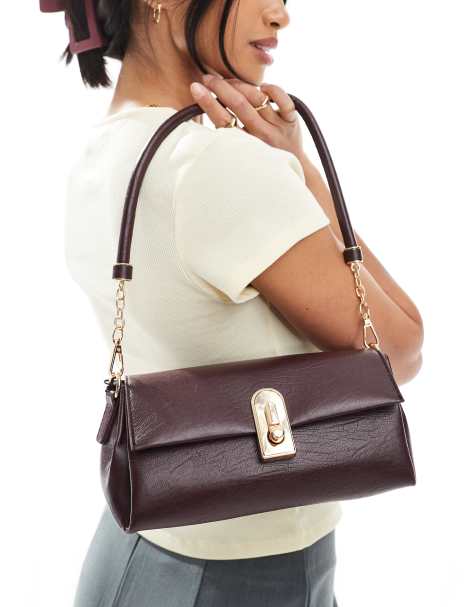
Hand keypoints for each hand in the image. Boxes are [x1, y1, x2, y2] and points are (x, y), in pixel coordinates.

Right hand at [190, 74, 305, 164]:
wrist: (290, 166)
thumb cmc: (257, 155)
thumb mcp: (239, 149)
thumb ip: (225, 132)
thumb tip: (204, 107)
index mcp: (245, 146)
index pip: (222, 120)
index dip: (207, 102)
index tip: (195, 87)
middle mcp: (262, 136)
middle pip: (239, 104)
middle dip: (220, 87)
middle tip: (207, 79)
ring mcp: (278, 127)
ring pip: (257, 97)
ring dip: (240, 85)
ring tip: (228, 82)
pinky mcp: (291, 119)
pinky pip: (282, 98)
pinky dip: (271, 89)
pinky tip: (261, 87)